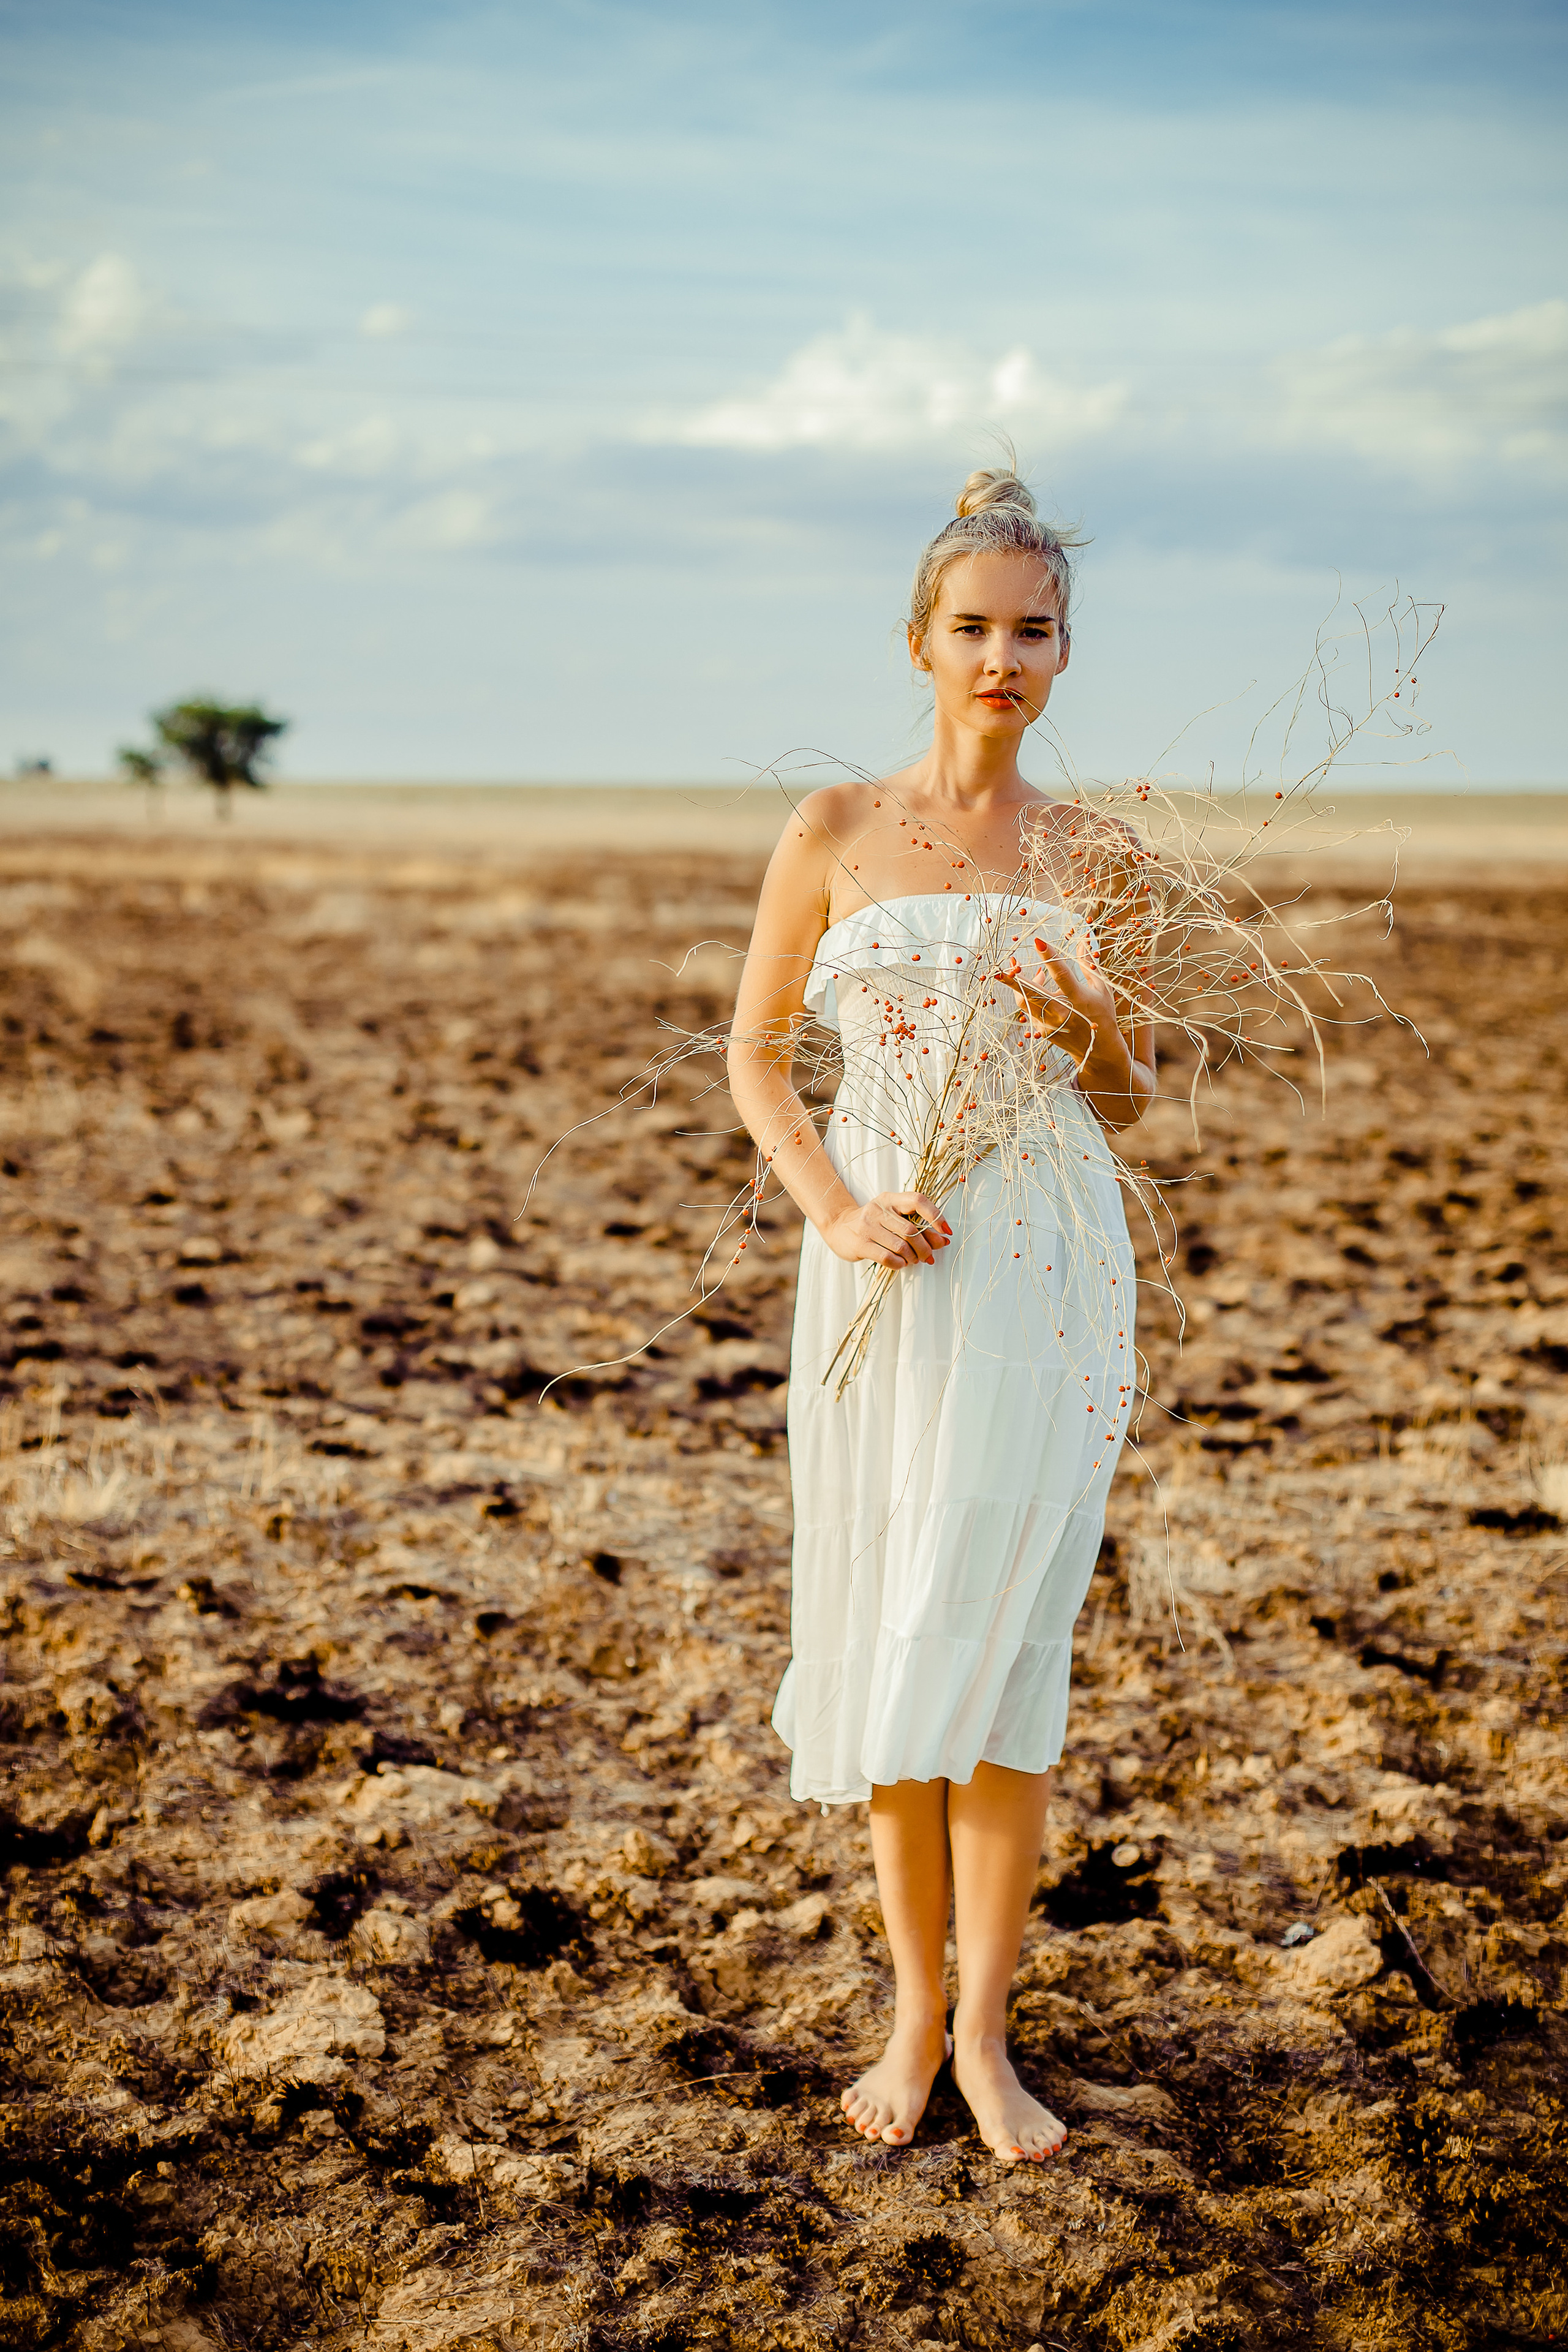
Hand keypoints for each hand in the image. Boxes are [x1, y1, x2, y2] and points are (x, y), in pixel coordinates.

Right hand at [824, 1190, 951, 1269]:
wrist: (838, 1227)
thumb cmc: (873, 1224)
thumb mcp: (893, 1219)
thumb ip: (918, 1228)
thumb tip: (944, 1241)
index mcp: (890, 1199)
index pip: (918, 1200)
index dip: (936, 1215)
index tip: (946, 1231)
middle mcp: (878, 1210)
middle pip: (911, 1230)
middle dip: (925, 1247)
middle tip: (928, 1257)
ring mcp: (867, 1226)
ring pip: (901, 1245)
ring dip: (912, 1257)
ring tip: (912, 1260)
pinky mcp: (860, 1243)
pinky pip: (887, 1257)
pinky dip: (899, 1263)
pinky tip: (901, 1263)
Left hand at [998, 937, 1120, 1065]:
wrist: (1098, 1049)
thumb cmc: (1103, 1014)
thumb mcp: (1100, 988)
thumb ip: (1088, 963)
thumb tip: (1083, 938)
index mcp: (1079, 999)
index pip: (1061, 975)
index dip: (1049, 957)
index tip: (1038, 941)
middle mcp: (1061, 1013)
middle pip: (1031, 993)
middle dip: (1014, 979)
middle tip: (1003, 966)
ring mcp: (1048, 1024)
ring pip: (1025, 1000)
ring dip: (1023, 983)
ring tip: (1037, 973)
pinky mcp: (1040, 1030)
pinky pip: (1028, 1008)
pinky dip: (1030, 995)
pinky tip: (1040, 985)